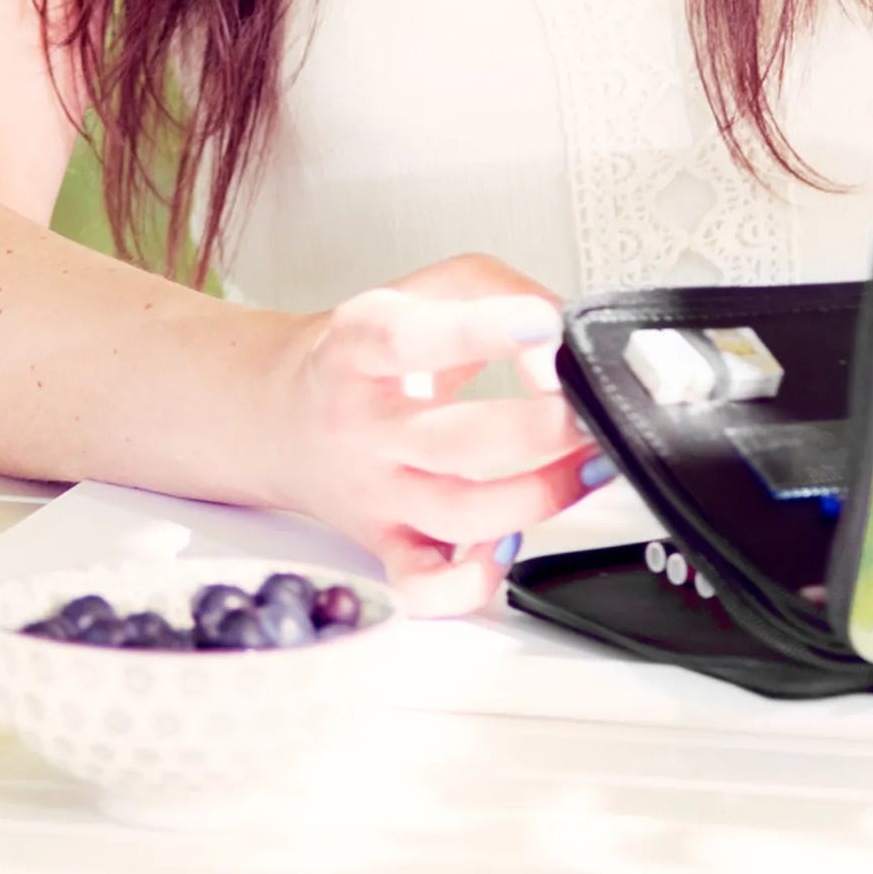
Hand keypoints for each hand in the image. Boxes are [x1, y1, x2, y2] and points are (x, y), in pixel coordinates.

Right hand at [268, 253, 608, 615]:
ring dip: (540, 495)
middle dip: (538, 429)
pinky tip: (512, 543)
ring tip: (588, 463)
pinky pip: (424, 586)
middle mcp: (362, 425)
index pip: (410, 339)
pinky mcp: (384, 543)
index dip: (482, 332)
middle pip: (452, 440)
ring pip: (457, 515)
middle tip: (586, 409)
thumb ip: (500, 293)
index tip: (543, 325)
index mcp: (360, 347)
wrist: (285, 413)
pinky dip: (472, 581)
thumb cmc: (369, 349)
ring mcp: (374, 491)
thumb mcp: (427, 287)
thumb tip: (556, 341)